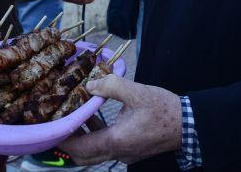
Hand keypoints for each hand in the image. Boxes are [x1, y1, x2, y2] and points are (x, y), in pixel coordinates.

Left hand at [59, 75, 182, 165]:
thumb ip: (111, 85)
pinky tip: (93, 116)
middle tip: (57, 124)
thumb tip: (90, 85)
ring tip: (72, 117)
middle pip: (84, 156)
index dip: (64, 139)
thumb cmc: (164, 109)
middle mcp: (118, 152)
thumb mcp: (137, 92)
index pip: (81, 148)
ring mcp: (125, 153)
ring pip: (94, 153)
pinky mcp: (130, 149)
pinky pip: (105, 146)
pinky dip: (95, 135)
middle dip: (68, 142)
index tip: (51, 127)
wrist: (188, 125)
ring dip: (81, 138)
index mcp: (117, 141)